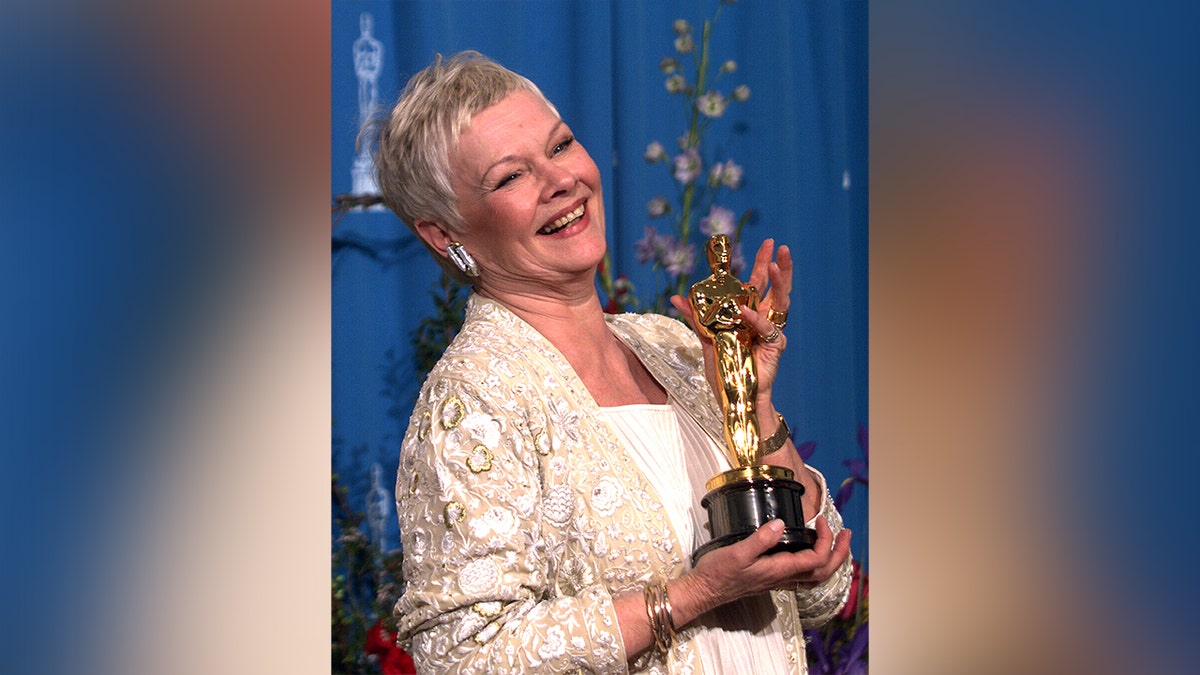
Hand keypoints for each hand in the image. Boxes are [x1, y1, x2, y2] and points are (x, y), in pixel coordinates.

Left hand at [671, 240, 793, 402]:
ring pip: (780, 300)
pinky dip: (754, 318)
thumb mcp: (705, 339)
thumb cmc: (723, 369)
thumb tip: (675, 297)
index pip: (755, 283)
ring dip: (778, 281)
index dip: (760, 263)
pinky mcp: (775, 345)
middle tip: (778, 245)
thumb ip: (695, 317)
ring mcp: (770, 330)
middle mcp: (761, 318)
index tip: (765, 242)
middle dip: (776, 265)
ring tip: (775, 264)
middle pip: (772, 286)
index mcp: (747, 313)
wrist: (733, 395)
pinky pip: (765, 327)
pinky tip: (744, 310)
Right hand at [680, 516, 851, 613]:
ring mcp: (778, 580)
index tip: (819, 520)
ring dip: (830, 560)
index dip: (826, 540)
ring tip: (834, 542)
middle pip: (823, 572)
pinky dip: (814, 563)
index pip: (816, 559)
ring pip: (814, 576)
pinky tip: (806, 551)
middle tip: (845, 532)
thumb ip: (760, 539)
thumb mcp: (737, 552)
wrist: (704, 591)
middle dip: (840, 553)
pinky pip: (802, 575)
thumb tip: (780, 524)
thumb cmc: (718, 573)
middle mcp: (783, 578)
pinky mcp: (771, 579)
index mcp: (779, 570)